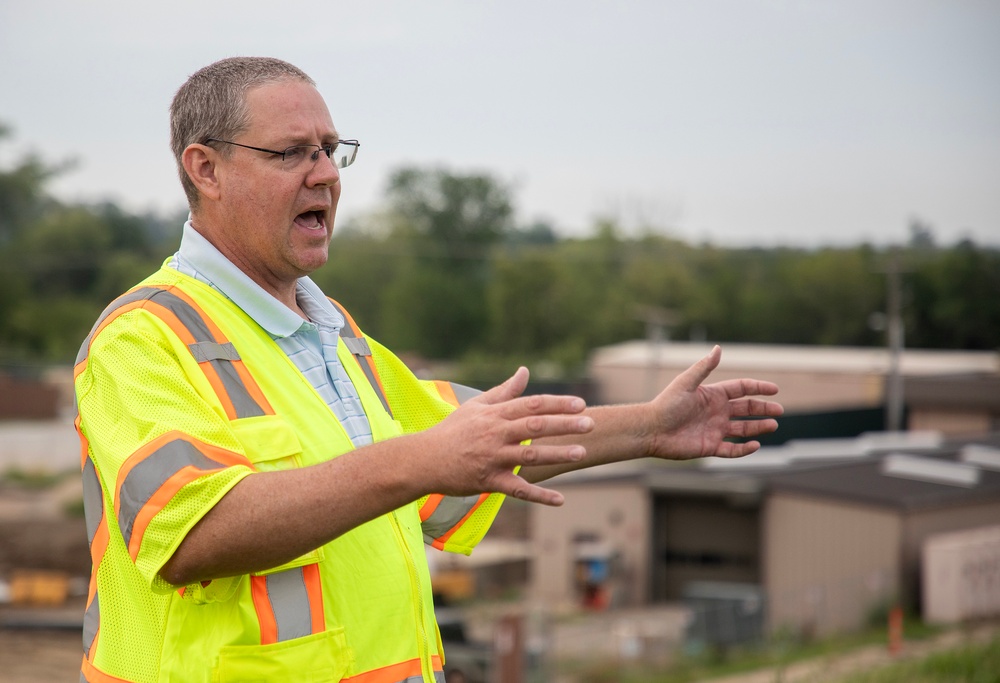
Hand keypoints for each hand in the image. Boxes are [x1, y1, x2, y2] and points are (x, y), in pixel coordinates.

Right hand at [421, 367, 593, 504]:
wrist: (424, 459)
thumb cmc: (452, 431)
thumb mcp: (477, 406)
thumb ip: (504, 391)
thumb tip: (524, 371)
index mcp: (495, 414)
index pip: (531, 405)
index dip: (557, 403)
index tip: (581, 403)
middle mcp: (496, 434)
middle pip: (535, 426)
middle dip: (564, 424)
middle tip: (590, 424)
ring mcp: (493, 458)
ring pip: (529, 456)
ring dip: (557, 454)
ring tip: (581, 452)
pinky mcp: (489, 481)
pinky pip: (517, 489)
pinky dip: (539, 495)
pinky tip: (560, 499)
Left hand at [643, 345, 782, 459]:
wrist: (651, 430)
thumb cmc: (666, 405)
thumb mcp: (686, 383)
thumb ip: (703, 367)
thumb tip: (718, 348)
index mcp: (713, 395)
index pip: (741, 389)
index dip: (758, 388)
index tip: (774, 389)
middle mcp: (716, 412)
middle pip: (746, 409)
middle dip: (763, 409)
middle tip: (779, 410)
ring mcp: (714, 429)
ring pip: (743, 429)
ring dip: (759, 427)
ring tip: (773, 426)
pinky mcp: (710, 447)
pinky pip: (732, 449)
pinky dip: (745, 449)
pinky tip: (755, 445)